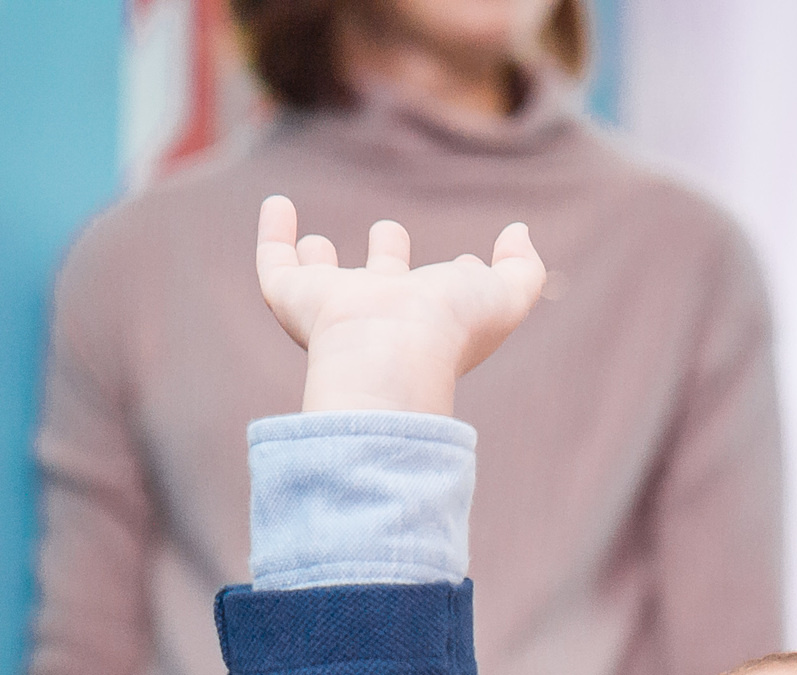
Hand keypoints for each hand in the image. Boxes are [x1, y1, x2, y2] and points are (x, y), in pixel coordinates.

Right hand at [254, 196, 546, 415]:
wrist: (390, 348)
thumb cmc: (450, 325)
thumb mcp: (507, 295)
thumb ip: (524, 268)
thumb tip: (519, 233)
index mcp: (431, 317)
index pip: (440, 297)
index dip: (455, 276)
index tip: (465, 262)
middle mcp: (381, 313)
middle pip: (380, 284)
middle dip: (386, 259)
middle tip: (389, 232)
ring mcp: (334, 307)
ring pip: (323, 280)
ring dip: (319, 259)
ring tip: (316, 240)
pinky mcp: (293, 296)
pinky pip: (275, 262)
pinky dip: (272, 234)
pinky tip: (277, 204)